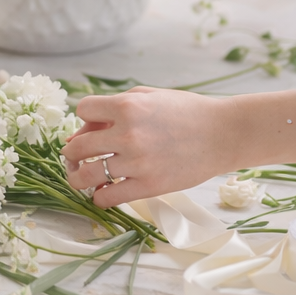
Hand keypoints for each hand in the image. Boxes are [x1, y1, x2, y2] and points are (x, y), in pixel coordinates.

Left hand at [62, 88, 236, 207]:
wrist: (223, 134)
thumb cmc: (185, 111)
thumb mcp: (147, 96)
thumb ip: (111, 109)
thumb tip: (77, 134)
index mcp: (128, 106)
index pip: (83, 110)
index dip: (85, 119)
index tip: (94, 127)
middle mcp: (129, 134)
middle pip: (77, 147)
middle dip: (72, 153)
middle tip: (76, 157)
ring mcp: (138, 162)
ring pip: (86, 176)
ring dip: (78, 178)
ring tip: (82, 177)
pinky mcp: (149, 186)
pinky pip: (107, 198)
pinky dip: (99, 197)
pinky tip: (103, 192)